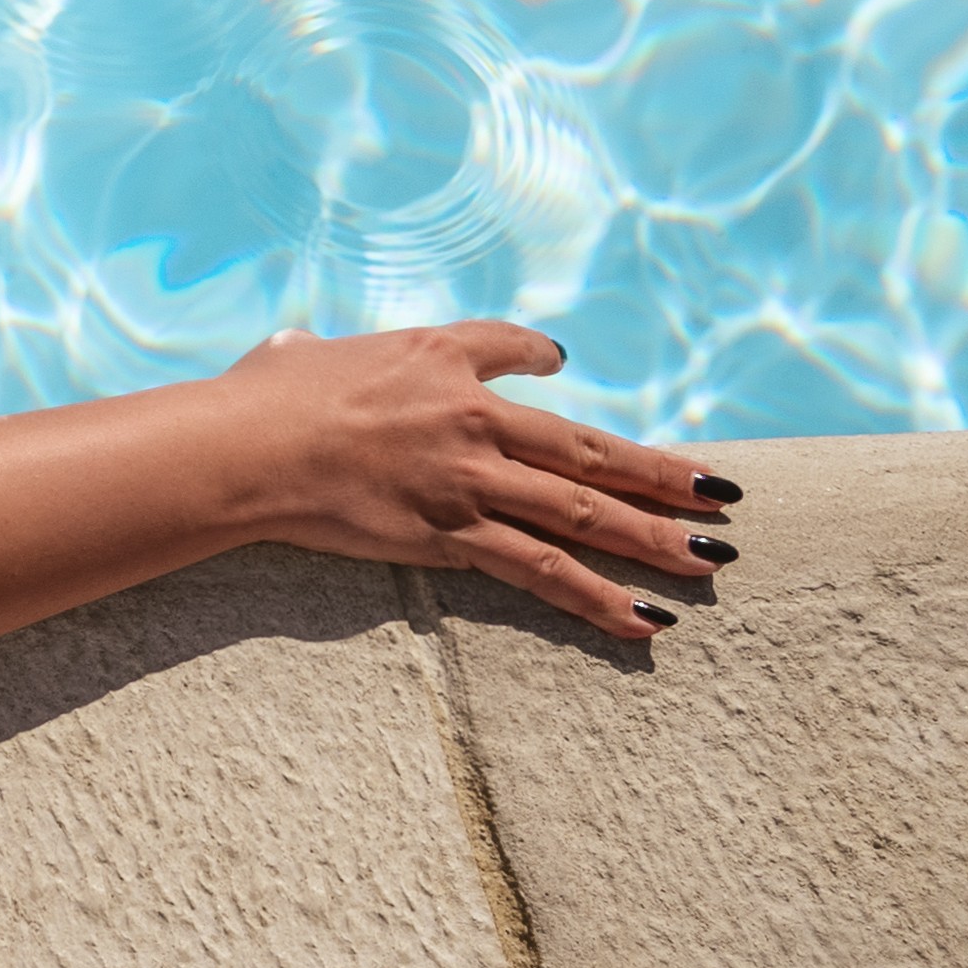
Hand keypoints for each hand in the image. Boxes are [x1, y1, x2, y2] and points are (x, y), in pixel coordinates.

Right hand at [212, 321, 734, 636]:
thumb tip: (300, 350)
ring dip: (655, 538)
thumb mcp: (297, 352)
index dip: (539, 355)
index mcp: (433, 355)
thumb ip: (316, 354)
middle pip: (586, 447)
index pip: (507, 346)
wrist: (247, 446)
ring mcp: (470, 478)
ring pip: (585, 511)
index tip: (561, 364)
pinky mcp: (454, 536)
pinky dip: (598, 598)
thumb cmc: (259, 394)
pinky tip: (645, 621)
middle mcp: (471, 414)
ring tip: (710, 561)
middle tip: (720, 492)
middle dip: (660, 472)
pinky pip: (542, 570)